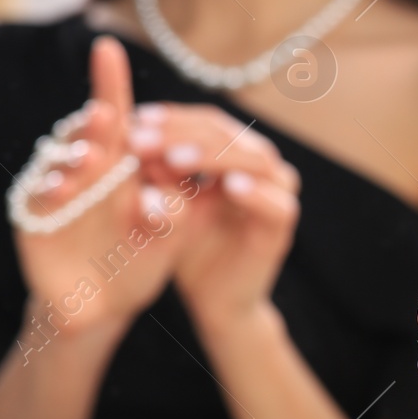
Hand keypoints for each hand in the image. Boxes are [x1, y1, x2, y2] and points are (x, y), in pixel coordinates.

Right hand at [12, 37, 182, 337]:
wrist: (102, 309)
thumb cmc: (138, 261)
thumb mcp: (170, 233)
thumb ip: (184, 202)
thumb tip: (201, 170)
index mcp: (119, 164)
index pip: (118, 119)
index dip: (109, 83)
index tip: (108, 49)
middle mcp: (83, 169)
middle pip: (84, 135)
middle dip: (95, 124)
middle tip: (108, 115)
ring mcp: (54, 191)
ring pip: (58, 163)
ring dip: (74, 158)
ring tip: (92, 157)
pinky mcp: (31, 218)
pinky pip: (36, 199)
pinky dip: (51, 193)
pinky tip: (65, 189)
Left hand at [127, 103, 300, 331]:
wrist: (215, 300)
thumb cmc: (190, 248)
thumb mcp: (168, 203)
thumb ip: (159, 171)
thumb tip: (134, 133)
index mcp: (236, 155)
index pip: (209, 122)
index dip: (174, 118)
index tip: (136, 119)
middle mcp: (262, 167)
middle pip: (230, 135)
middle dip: (184, 134)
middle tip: (144, 139)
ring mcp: (278, 193)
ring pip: (256, 160)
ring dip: (215, 156)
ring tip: (175, 158)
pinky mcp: (283, 226)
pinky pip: (276, 202)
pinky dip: (255, 192)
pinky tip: (228, 186)